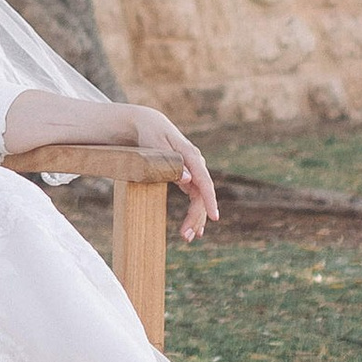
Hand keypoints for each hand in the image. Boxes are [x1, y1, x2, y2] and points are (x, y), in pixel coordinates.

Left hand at [121, 106, 217, 243]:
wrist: (147, 124)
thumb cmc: (149, 134)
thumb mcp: (155, 146)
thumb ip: (171, 163)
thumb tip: (188, 179)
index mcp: (190, 154)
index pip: (203, 180)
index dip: (210, 199)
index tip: (214, 216)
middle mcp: (195, 163)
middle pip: (202, 194)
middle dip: (197, 216)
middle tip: (186, 236)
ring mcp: (193, 169)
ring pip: (199, 198)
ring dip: (196, 218)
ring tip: (188, 237)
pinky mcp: (188, 175)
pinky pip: (195, 196)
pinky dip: (195, 212)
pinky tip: (196, 229)